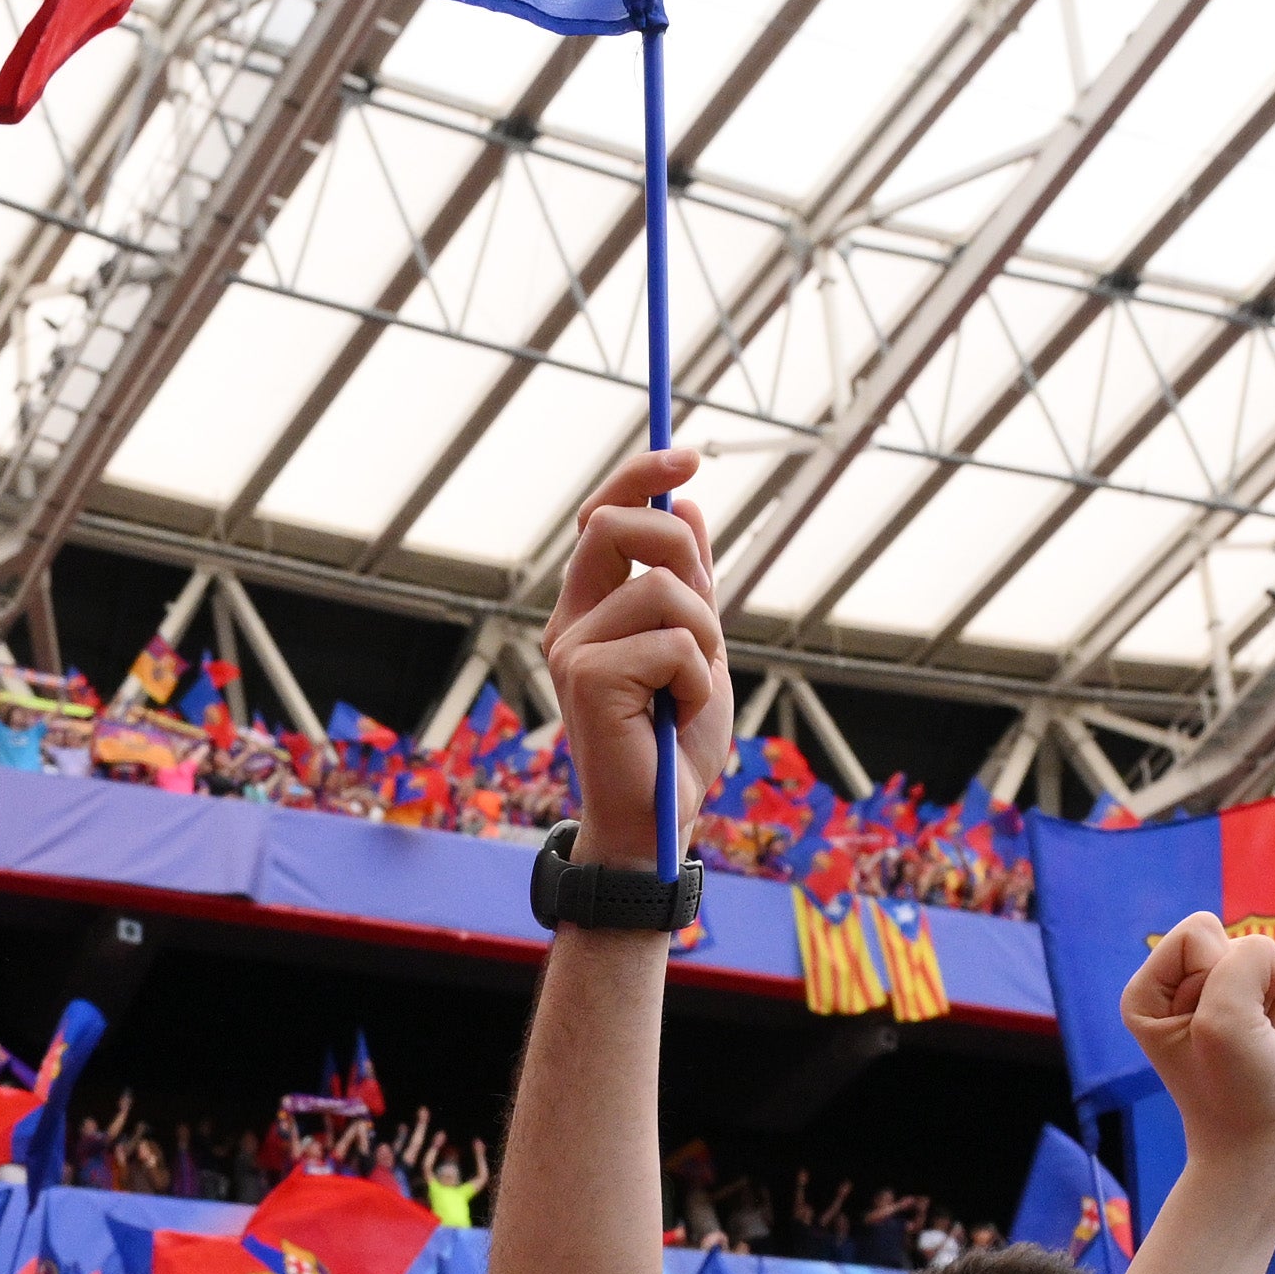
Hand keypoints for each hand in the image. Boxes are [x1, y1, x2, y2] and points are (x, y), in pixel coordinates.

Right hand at [545, 447, 732, 851]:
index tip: (688, 454)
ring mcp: (572, 648)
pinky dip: (696, 679)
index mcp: (590, 609)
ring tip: (689, 689)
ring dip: (704, 639)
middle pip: (620, 527)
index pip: (604, 516)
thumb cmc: (674, 743)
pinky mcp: (587, 678)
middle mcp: (570, 622)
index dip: (642, 477)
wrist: (658, 820)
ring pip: (664, 589)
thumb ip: (688, 584)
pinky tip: (677, 714)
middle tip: (704, 612)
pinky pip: (674, 642)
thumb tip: (688, 507)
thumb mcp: (696, 649)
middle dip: (681, 549)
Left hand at [1112, 915, 1274, 1165]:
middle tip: (1249, 1046)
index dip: (1220, 975)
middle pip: (1247, 946)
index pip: (1200, 932)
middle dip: (1260, 995)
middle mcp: (1191, 990)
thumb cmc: (1234, 1091)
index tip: (1217, 1028)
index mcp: (1151, 991)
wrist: (1270, 1149)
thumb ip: (1251, 959)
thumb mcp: (1224, 1017)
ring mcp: (1239, 999)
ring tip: (1268, 1052)